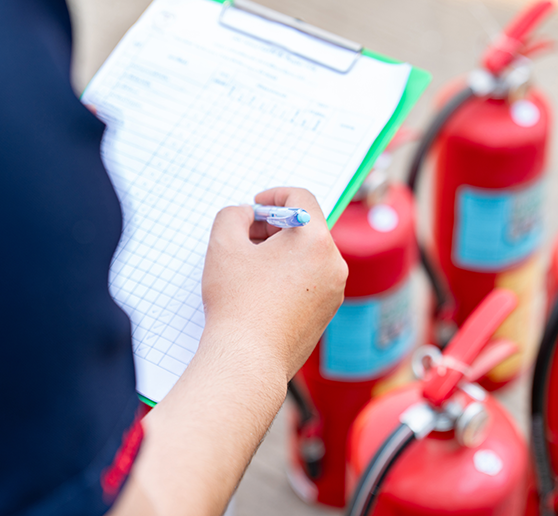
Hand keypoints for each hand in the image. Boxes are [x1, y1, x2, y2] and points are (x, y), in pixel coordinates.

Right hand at [200, 187, 347, 379]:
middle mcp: (334, 263)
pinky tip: (262, 292)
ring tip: (249, 269)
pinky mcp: (328, 313)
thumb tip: (247, 215)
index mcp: (315, 240)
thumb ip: (233, 215)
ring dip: (281, 252)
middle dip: (274, 226)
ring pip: (309, 256)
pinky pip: (311, 281)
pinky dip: (290, 276)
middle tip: (245, 238)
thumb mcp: (223, 245)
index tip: (254, 207)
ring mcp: (334, 291)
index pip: (301, 198)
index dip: (274, 195)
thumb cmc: (237, 304)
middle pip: (307, 227)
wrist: (248, 361)